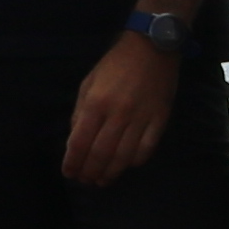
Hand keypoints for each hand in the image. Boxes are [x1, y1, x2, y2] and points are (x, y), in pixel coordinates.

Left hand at [57, 23, 179, 188]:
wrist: (152, 47)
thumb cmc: (115, 64)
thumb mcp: (89, 82)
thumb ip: (80, 112)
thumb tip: (74, 140)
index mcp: (96, 103)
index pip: (79, 142)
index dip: (72, 162)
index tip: (68, 173)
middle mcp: (118, 114)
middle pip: (101, 154)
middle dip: (90, 172)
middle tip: (85, 181)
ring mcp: (141, 119)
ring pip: (123, 157)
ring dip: (110, 173)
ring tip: (102, 181)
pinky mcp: (160, 120)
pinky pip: (146, 149)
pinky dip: (134, 162)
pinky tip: (125, 166)